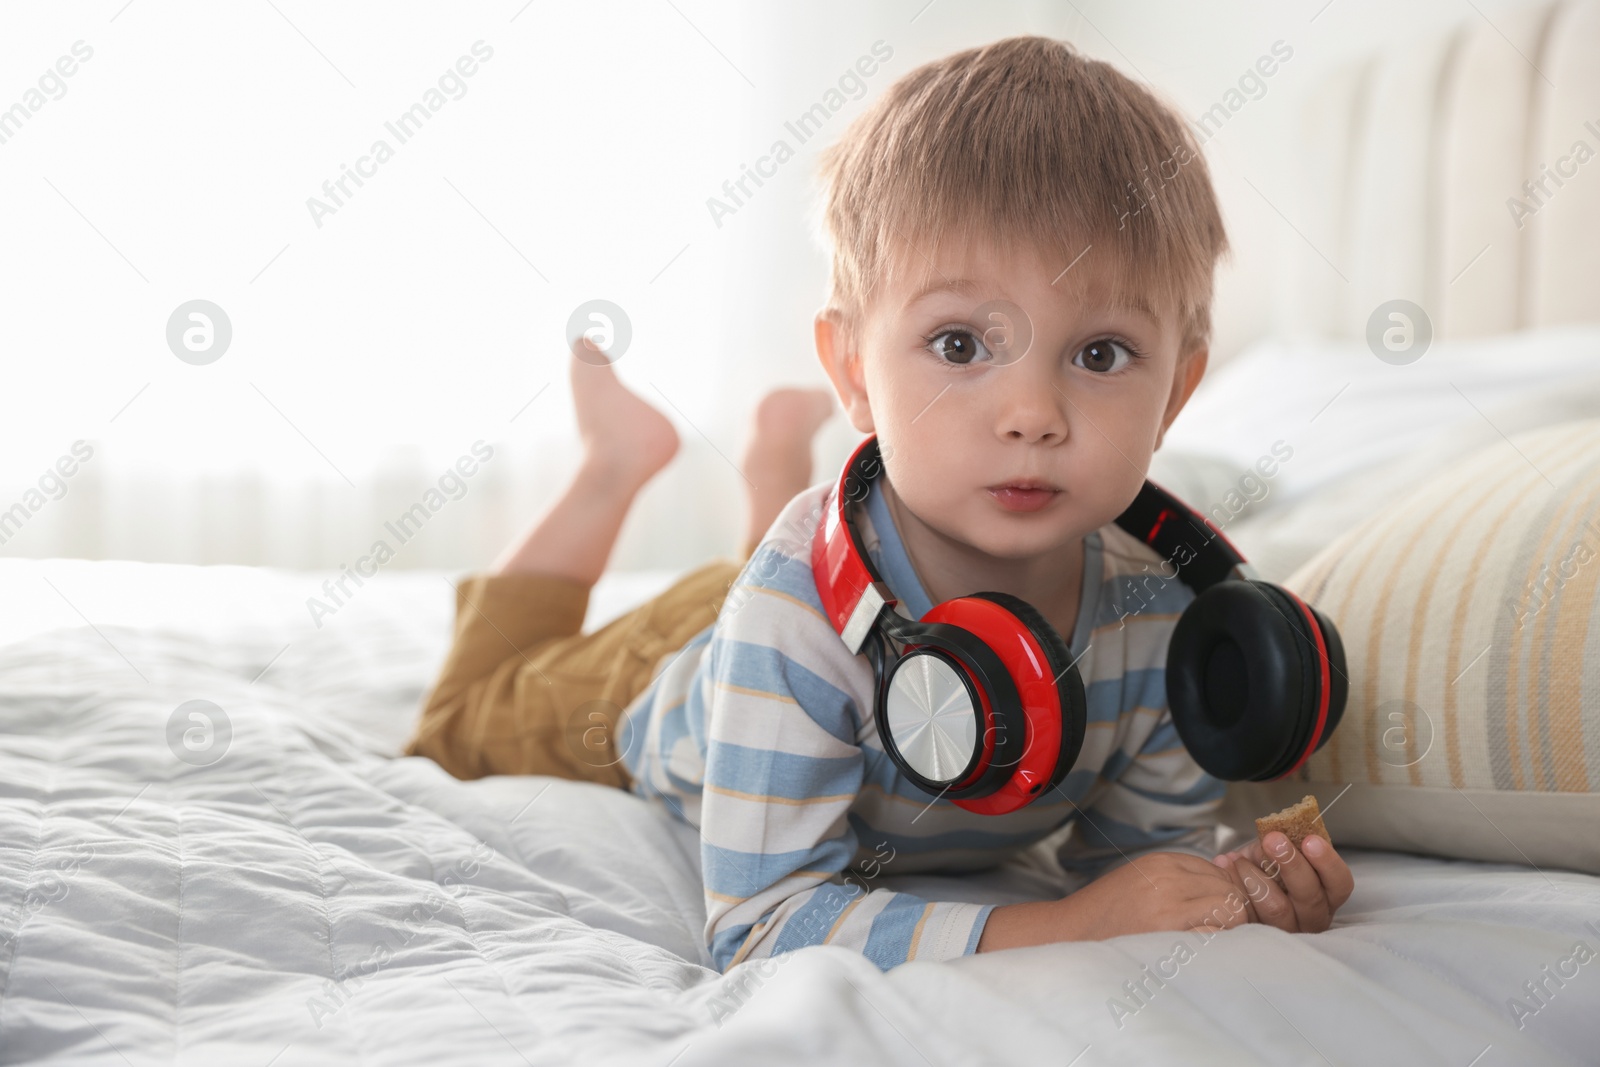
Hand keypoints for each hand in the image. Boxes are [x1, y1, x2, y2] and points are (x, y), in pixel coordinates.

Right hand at [978, 851, 1258, 951]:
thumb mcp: (1141, 882)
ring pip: (1232, 909)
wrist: (1068, 936)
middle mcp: (1169, 878)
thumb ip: (1179, 881)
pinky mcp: (1169, 934)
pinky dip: (1219, 945)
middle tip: (1223, 935)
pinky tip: (1203, 955)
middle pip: (1230, 889)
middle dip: (1236, 912)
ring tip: (1214, 945)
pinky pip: (1218, 935)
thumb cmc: (1105, 916)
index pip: (1220, 872)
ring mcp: (1170, 906)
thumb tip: (1225, 887)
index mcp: (1163, 862)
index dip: (1226, 894)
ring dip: (1231, 929)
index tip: (1221, 915)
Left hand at [1210, 832, 1353, 933]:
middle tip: (1273, 840)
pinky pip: (1250, 916)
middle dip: (1292, 865)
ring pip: (1278, 909)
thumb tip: (1280, 831)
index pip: (1340, 883)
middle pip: (1311, 898)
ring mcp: (1288, 930)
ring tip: (1239, 860)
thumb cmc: (1264, 862)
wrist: (1236, 877)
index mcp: (1327, 893)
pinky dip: (1236, 888)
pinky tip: (1226, 866)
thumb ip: (1287, 842)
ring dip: (1257, 878)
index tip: (1310, 840)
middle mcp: (1313, 916)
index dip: (1327, 862)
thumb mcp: (1279, 848)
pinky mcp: (1261, 934)